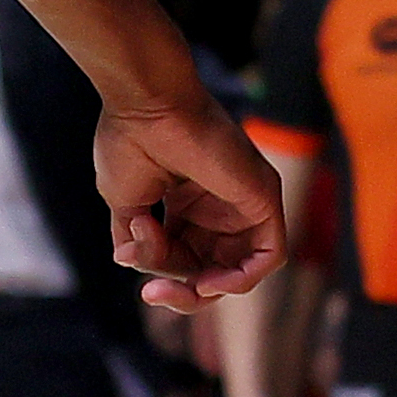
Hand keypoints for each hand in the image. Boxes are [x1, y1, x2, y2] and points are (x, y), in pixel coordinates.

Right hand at [101, 95, 286, 309]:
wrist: (145, 105)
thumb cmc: (131, 143)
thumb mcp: (127, 204)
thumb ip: (138, 241)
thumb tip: (130, 262)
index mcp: (189, 205)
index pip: (185, 259)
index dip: (158, 271)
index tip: (128, 256)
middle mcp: (220, 204)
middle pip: (212, 271)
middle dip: (180, 291)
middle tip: (150, 292)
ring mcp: (243, 201)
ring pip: (238, 270)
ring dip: (204, 290)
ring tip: (174, 283)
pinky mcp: (264, 197)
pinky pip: (269, 256)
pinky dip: (241, 279)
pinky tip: (206, 281)